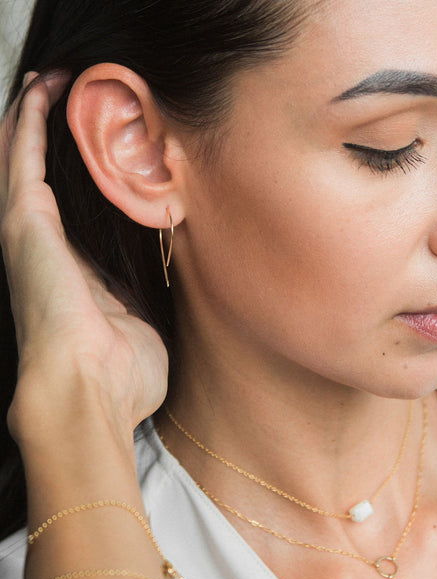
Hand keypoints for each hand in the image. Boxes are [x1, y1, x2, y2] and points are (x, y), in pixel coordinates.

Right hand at [0, 74, 168, 439]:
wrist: (89, 392)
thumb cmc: (120, 375)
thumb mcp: (145, 324)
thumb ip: (147, 293)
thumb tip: (167, 275)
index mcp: (73, 273)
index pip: (74, 213)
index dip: (86, 179)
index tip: (110, 149)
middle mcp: (43, 249)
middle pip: (41, 178)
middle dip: (54, 137)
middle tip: (75, 95)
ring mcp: (28, 233)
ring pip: (22, 158)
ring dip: (38, 117)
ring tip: (60, 80)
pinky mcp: (23, 220)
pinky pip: (19, 154)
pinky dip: (30, 118)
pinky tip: (46, 85)